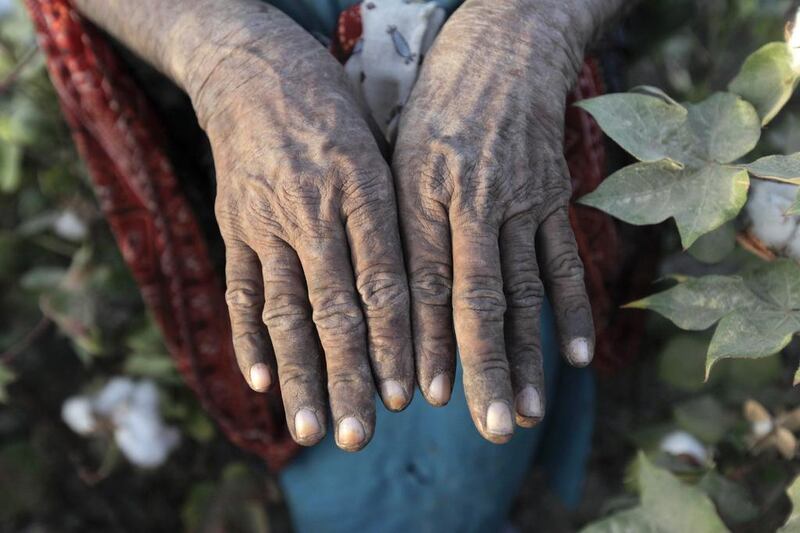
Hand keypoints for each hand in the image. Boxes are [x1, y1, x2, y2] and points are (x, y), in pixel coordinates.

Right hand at [186, 6, 413, 450]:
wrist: (253, 70)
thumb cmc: (333, 109)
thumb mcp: (379, 147)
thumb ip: (395, 216)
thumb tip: (425, 290)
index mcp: (362, 189)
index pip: (384, 280)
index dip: (395, 341)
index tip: (406, 396)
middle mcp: (312, 210)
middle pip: (333, 309)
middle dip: (349, 376)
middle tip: (360, 435)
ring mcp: (265, 221)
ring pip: (284, 310)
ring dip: (299, 374)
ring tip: (311, 427)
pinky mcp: (233, 226)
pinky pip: (239, 289)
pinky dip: (247, 336)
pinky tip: (259, 379)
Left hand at [393, 0, 605, 442]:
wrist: (506, 46)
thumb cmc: (436, 99)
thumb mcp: (396, 150)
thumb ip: (392, 220)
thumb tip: (380, 296)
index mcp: (422, 190)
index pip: (421, 282)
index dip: (421, 341)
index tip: (419, 396)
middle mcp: (473, 201)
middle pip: (476, 299)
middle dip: (480, 368)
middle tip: (485, 428)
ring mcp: (521, 201)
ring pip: (523, 291)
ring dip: (526, 356)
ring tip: (525, 412)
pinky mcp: (553, 198)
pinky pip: (562, 262)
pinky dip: (569, 310)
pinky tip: (573, 356)